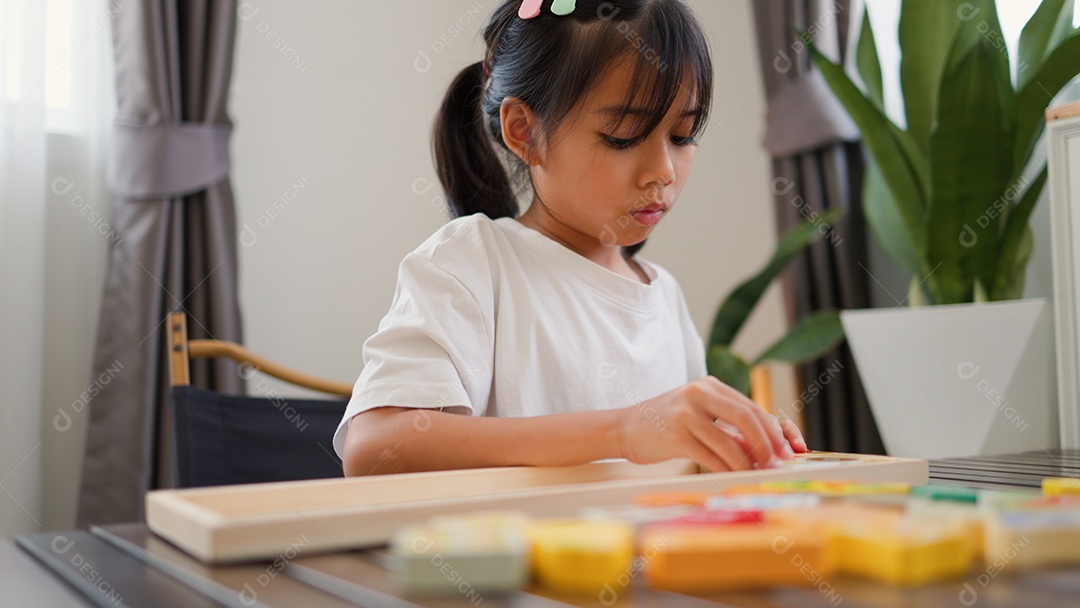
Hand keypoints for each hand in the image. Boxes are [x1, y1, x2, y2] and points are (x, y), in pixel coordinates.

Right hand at [617, 376, 801, 471]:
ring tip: (757, 474)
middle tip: (777, 464)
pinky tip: (733, 477)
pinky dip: (726, 469)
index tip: (790, 450)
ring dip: (748, 462)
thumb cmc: (665, 426)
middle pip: (747, 418)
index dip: (775, 430)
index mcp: (709, 385)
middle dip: (768, 445)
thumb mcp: (698, 416)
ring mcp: (686, 412)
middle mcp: (699, 393)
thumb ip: (728, 426)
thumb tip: (768, 448)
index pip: (752, 407)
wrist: (623, 428)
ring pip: (730, 442)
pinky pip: (711, 456)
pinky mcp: (675, 434)